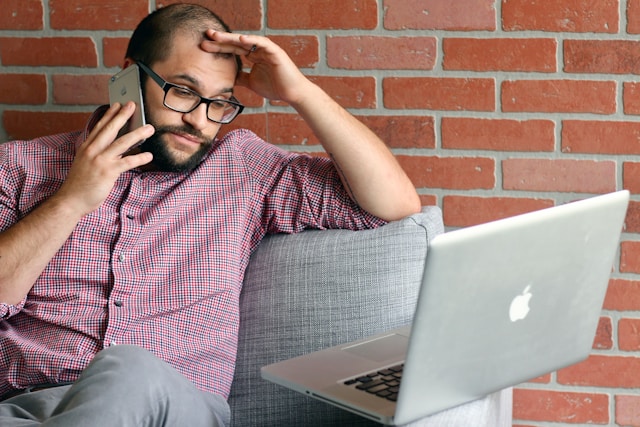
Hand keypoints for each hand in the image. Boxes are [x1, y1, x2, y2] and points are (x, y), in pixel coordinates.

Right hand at [54, 102, 153, 216]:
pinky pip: (128, 162)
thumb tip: (115, 149)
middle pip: (110, 129)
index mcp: (86, 147)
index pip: (99, 127)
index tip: (117, 104)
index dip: (109, 115)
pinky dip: (140, 158)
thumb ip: (98, 154)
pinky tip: (149, 155)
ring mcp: (100, 160)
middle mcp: (92, 151)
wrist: (71, 200)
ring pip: (122, 143)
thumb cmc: (80, 184)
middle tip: (133, 105)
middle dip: (122, 116)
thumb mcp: (85, 164)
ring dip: (137, 134)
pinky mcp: (108, 172)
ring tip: (149, 128)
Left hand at [200, 30, 312, 105]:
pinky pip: (262, 43)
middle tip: (206, 35)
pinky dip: (252, 40)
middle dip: (221, 39)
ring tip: (217, 36)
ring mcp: (267, 49)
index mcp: (253, 56)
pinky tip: (240, 39)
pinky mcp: (275, 52)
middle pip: (236, 43)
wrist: (292, 94)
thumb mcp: (252, 82)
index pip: (233, 49)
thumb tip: (228, 78)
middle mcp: (259, 50)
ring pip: (247, 41)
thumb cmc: (275, 88)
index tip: (204, 46)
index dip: (219, 47)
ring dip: (231, 38)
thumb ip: (241, 78)